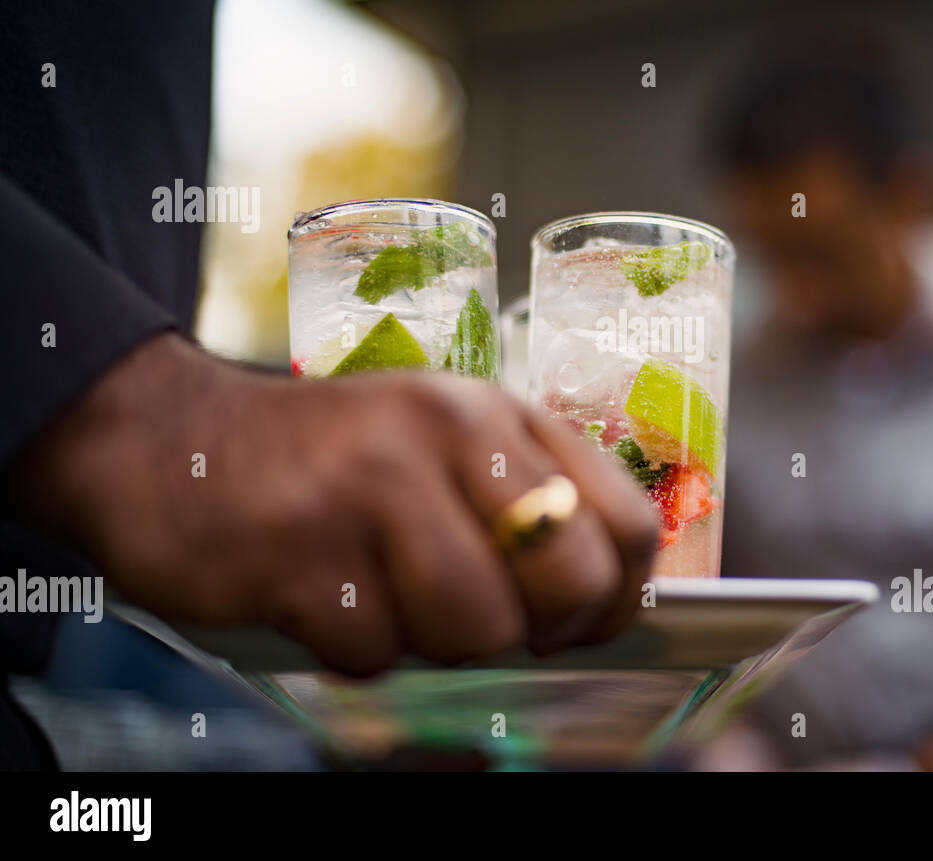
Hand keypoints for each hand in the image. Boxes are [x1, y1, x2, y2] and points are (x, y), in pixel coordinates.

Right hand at [22, 332, 658, 674]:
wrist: (170, 444)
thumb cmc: (329, 463)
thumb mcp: (439, 445)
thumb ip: (520, 501)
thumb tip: (600, 603)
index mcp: (494, 413)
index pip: (626, 521)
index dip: (616, 596)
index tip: (578, 621)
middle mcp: (445, 435)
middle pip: (569, 580)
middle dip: (535, 629)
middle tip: (485, 622)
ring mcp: (371, 489)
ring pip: (477, 629)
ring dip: (433, 643)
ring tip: (387, 600)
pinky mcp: (301, 551)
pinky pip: (377, 654)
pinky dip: (355, 651)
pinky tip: (323, 601)